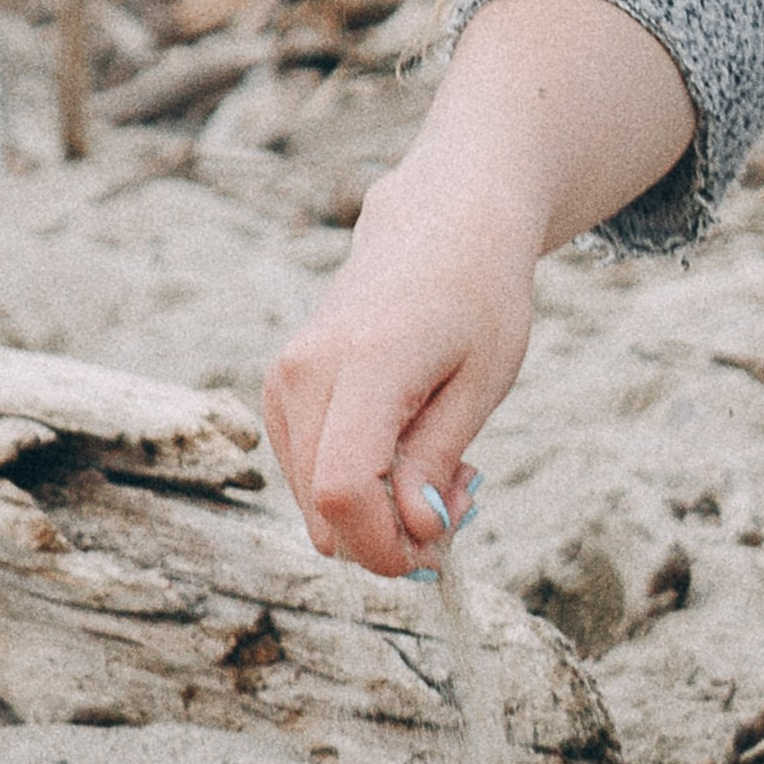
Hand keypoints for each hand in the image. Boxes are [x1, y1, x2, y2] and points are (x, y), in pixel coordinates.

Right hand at [262, 0, 693, 577]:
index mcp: (365, 362)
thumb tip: (413, 533)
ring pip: (313, 502)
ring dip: (378, 512)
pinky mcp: (281, 388)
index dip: (386, 545)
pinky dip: (357, 486)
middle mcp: (305, 372)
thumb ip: (438, 459)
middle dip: (393, 534)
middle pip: (323, 509)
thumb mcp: (482, 381)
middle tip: (465, 494)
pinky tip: (409, 451)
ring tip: (446, 465)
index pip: (343, 491)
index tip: (443, 545)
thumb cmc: (478, 292)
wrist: (442, 218)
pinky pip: (309, 474)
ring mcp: (284, 379)